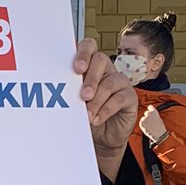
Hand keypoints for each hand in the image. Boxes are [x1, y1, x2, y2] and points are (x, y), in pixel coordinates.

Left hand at [73, 43, 138, 179]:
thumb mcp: (74, 102)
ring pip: (110, 82)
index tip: (76, 68)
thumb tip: (56, 91)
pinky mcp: (129, 96)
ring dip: (97, 99)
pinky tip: (96, 119)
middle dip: (91, 78)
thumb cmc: (85, 115)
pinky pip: (119, 98)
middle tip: (83, 95)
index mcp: (89, 65)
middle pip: (101, 60)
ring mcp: (119, 82)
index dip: (83, 53)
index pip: (88, 47)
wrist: (102, 137)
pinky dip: (105, 110)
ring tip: (87, 114)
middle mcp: (105, 70)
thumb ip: (68, 92)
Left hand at [138, 107, 168, 145]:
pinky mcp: (141, 123)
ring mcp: (144, 118)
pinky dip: (143, 125)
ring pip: (143, 118)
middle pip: (146, 112)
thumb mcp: (158, 118)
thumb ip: (154, 115)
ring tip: (150, 126)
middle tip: (151, 121)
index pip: (150, 106)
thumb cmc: (160, 127)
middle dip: (147, 116)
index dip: (150, 109)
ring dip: (145, 121)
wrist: (159, 134)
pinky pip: (141, 123)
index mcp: (154, 111)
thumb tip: (150, 114)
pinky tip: (147, 127)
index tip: (150, 111)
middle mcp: (148, 113)